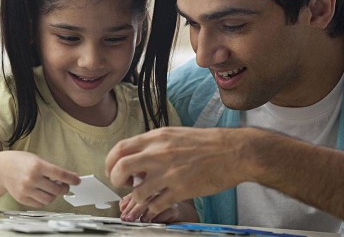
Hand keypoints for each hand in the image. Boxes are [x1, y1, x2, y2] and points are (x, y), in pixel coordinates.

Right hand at [0, 151, 79, 207]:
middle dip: (64, 188)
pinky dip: (44, 199)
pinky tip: (43, 192)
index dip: (71, 179)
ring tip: (53, 189)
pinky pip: (40, 204)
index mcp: (37, 166)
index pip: (60, 174)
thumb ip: (53, 169)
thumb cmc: (21, 162)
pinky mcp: (22, 198)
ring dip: (54, 195)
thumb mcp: (37, 159)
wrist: (1, 168)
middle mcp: (32, 178)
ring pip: (49, 199)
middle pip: (56, 189)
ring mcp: (26, 190)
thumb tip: (71, 176)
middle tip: (65, 186)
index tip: (77, 181)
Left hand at [106, 127, 258, 220]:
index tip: (112, 169)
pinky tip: (154, 206)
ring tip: (140, 196)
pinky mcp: (181, 190)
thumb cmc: (206, 143)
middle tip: (120, 184)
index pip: (121, 148)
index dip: (110, 162)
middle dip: (115, 179)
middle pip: (121, 167)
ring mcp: (170, 173)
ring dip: (134, 197)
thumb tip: (136, 157)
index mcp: (157, 137)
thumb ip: (154, 145)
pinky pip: (157, 204)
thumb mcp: (175, 134)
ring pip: (137, 190)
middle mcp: (160, 153)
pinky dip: (151, 208)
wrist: (233, 151)